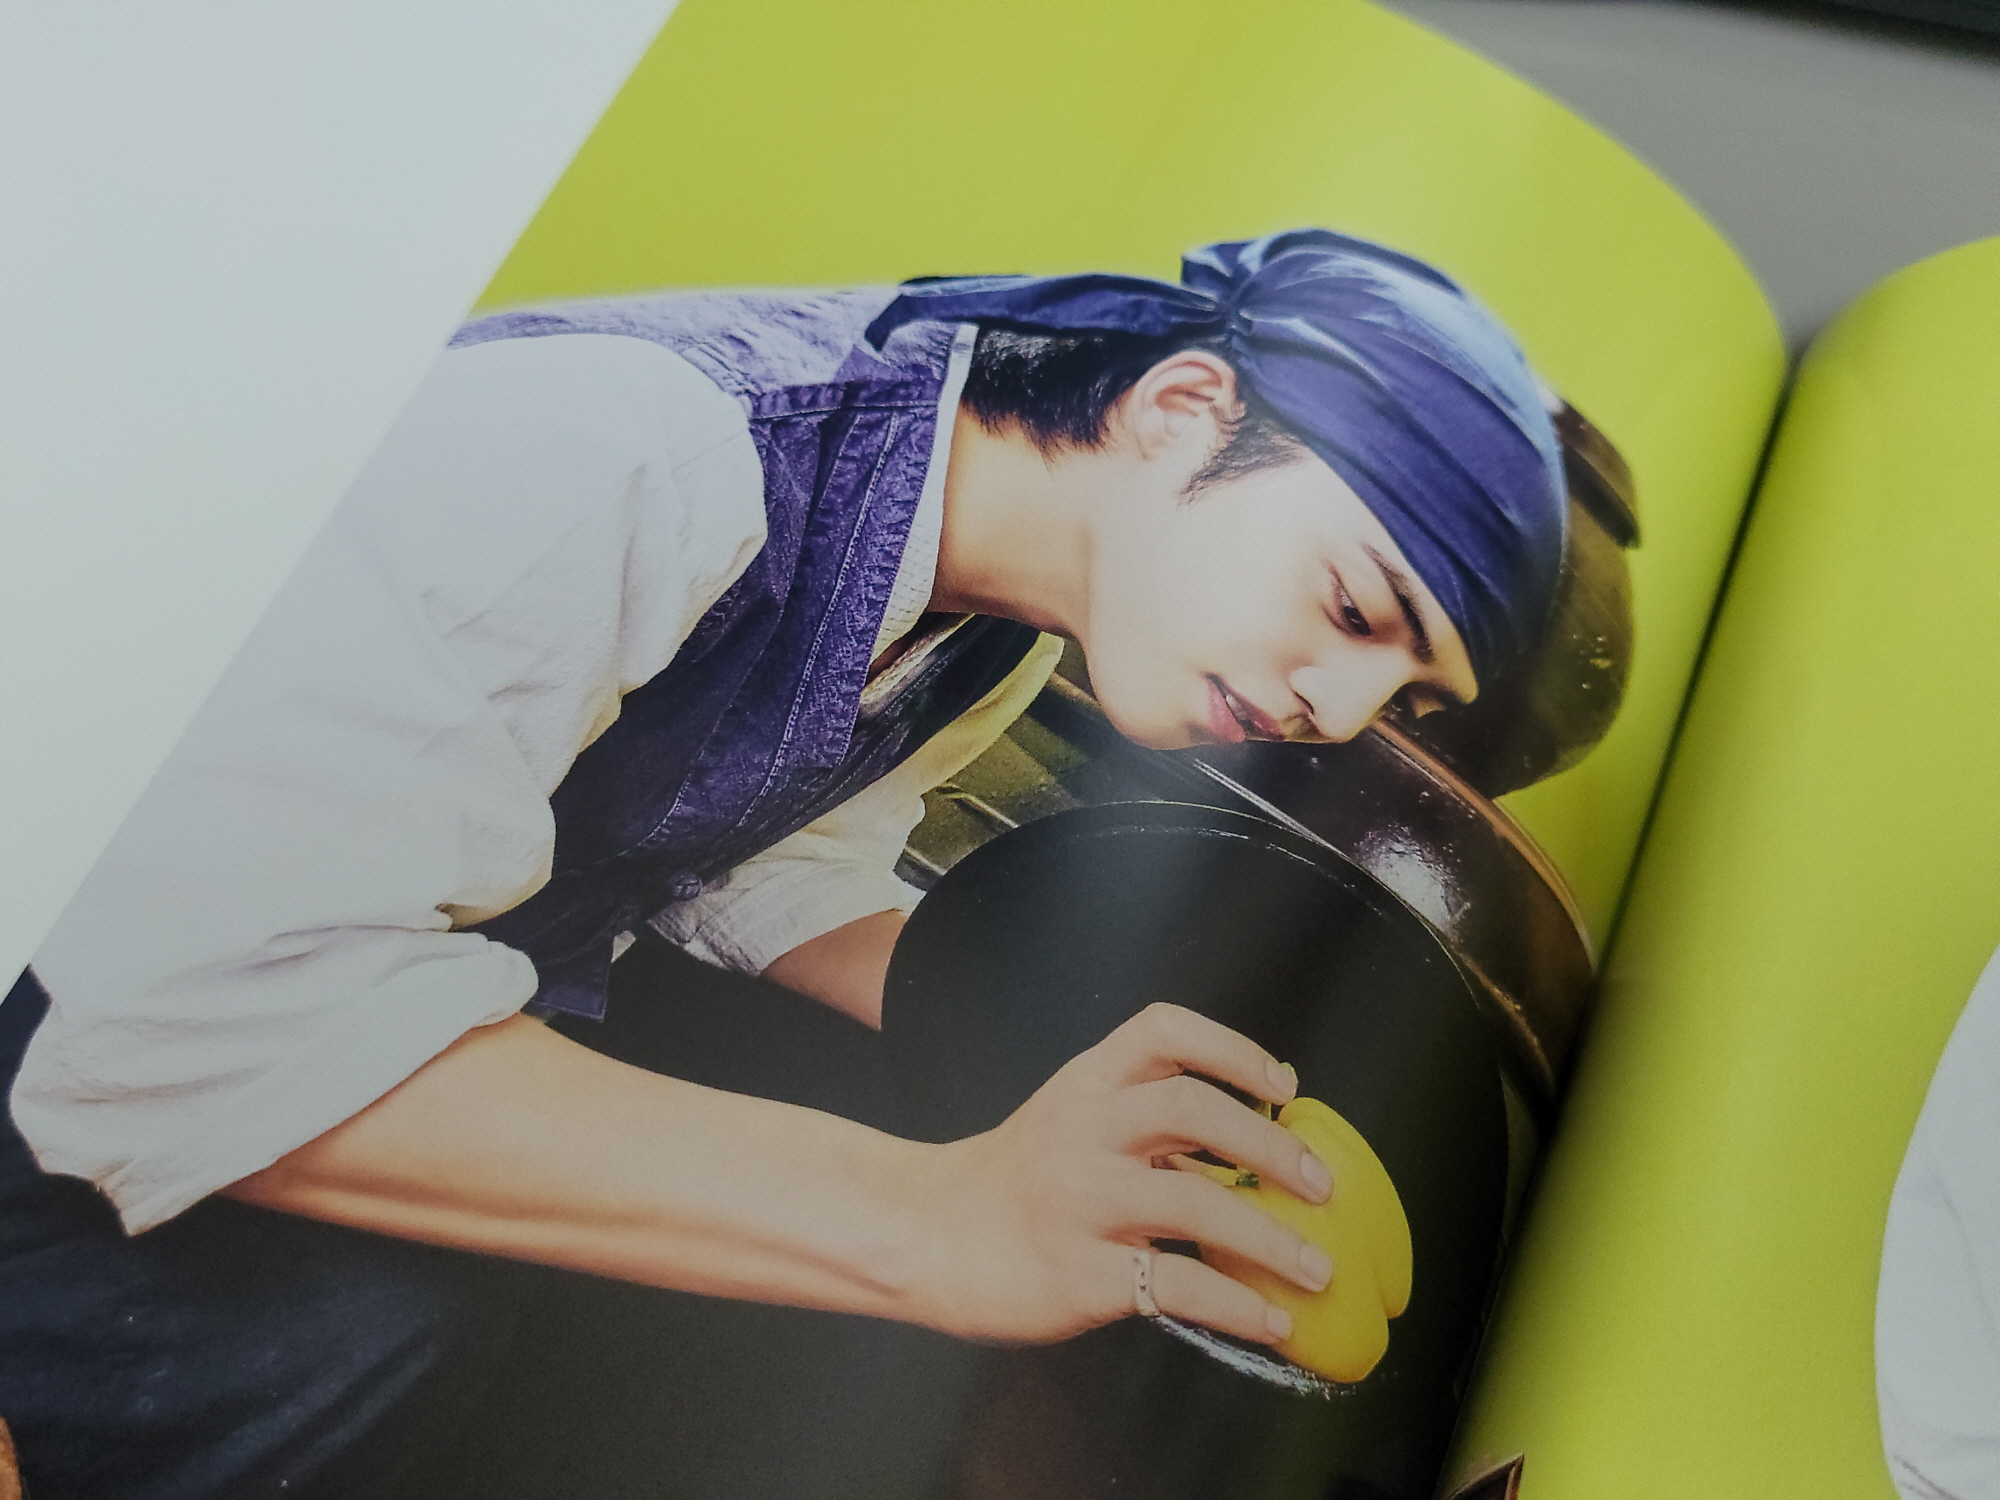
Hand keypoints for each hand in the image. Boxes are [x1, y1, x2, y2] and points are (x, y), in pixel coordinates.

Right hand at [904, 1002, 1336, 1346]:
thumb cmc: (1017, 1180)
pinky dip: (1237, 1304)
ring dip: (1272, 1238)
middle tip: (1319, 1184)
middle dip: (1270, 1146)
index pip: (1164, 1032)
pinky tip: (1270, 1319)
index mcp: (1086, 1082)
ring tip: (1316, 1268)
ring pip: (1194, 1201)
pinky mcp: (1081, 1271)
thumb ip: (1143, 1117)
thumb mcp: (1070, 1117)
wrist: (931, 1237)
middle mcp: (1083, 1128)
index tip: (1284, 1088)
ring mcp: (1080, 1200)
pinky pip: (1176, 1284)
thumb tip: (1255, 1143)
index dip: (1233, 1050)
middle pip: (1191, 1108)